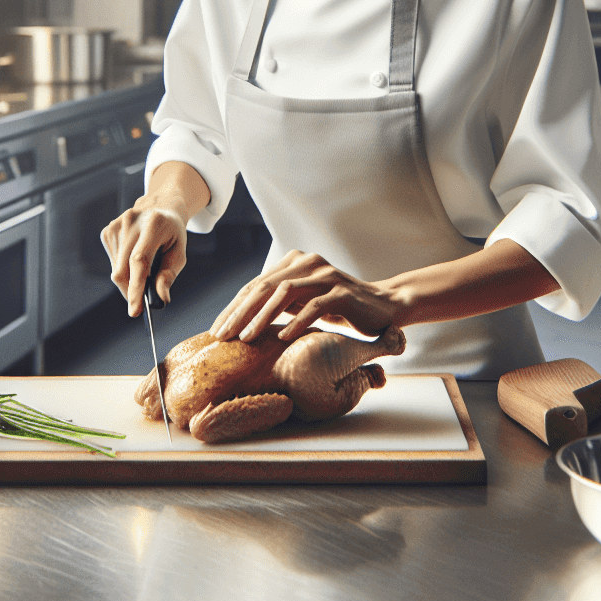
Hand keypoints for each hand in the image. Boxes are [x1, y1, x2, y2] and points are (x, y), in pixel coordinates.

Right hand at [103, 196, 188, 317]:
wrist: (160, 207)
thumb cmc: (172, 233)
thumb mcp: (179, 252)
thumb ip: (169, 274)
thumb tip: (161, 298)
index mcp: (154, 224)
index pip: (139, 261)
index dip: (136, 288)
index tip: (135, 310)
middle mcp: (132, 222)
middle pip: (123, 269)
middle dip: (131, 291)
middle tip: (141, 303)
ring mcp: (116, 225)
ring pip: (116, 269)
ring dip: (128, 281)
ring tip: (144, 272)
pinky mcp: (108, 231)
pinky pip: (112, 263)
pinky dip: (123, 270)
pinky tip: (133, 259)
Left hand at [211, 250, 403, 342]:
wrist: (384, 306)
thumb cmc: (338, 307)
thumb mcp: (303, 302)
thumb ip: (278, 302)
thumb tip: (240, 320)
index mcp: (294, 262)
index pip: (256, 285)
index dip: (233, 308)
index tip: (216, 331)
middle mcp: (308, 262)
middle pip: (265, 287)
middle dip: (240, 313)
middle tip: (223, 336)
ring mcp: (326, 275)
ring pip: (285, 293)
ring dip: (262, 317)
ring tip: (246, 338)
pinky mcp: (342, 292)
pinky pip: (315, 306)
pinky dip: (297, 322)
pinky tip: (282, 338)